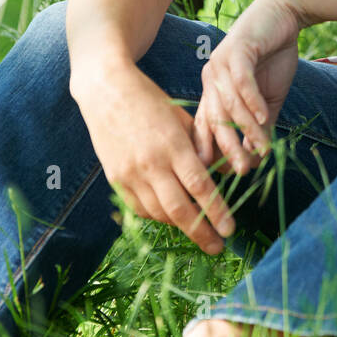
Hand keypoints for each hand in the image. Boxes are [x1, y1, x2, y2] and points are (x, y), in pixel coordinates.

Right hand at [73, 64, 234, 254]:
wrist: (106, 89)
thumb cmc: (150, 99)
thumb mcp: (182, 117)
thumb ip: (200, 146)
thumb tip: (219, 175)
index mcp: (173, 145)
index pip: (200, 187)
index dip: (217, 212)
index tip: (230, 229)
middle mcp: (151, 164)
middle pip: (179, 209)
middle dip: (201, 233)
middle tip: (218, 247)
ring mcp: (130, 174)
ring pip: (158, 213)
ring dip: (180, 225)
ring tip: (197, 230)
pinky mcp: (115, 178)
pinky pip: (139, 208)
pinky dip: (157, 216)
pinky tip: (170, 216)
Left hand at [193, 0, 303, 178]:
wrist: (284, 14)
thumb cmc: (274, 57)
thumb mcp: (269, 100)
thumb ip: (261, 127)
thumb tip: (258, 158)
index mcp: (212, 92)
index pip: (207, 129)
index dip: (215, 153)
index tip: (228, 178)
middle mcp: (210, 79)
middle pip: (214, 121)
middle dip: (227, 149)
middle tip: (241, 172)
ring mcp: (220, 64)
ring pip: (229, 105)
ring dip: (245, 129)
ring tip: (261, 150)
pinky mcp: (237, 50)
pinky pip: (242, 81)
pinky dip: (252, 101)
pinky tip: (265, 117)